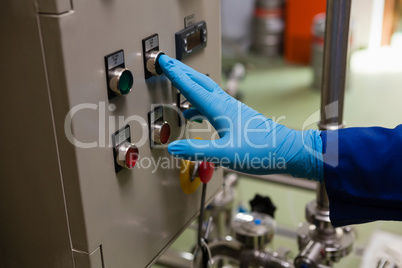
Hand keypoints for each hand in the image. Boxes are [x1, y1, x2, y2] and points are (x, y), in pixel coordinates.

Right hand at [158, 55, 322, 180]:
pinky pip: (211, 105)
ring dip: (190, 86)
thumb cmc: (261, 151)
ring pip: (206, 92)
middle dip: (182, 72)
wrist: (288, 151)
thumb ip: (197, 150)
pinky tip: (193, 116)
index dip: (175, 75)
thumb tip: (173, 148)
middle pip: (199, 82)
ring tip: (177, 85)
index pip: (192, 87)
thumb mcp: (224, 154)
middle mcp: (225, 105)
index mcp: (219, 109)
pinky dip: (198, 105)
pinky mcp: (236, 117)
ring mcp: (232, 110)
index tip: (163, 62)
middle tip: (168, 63)